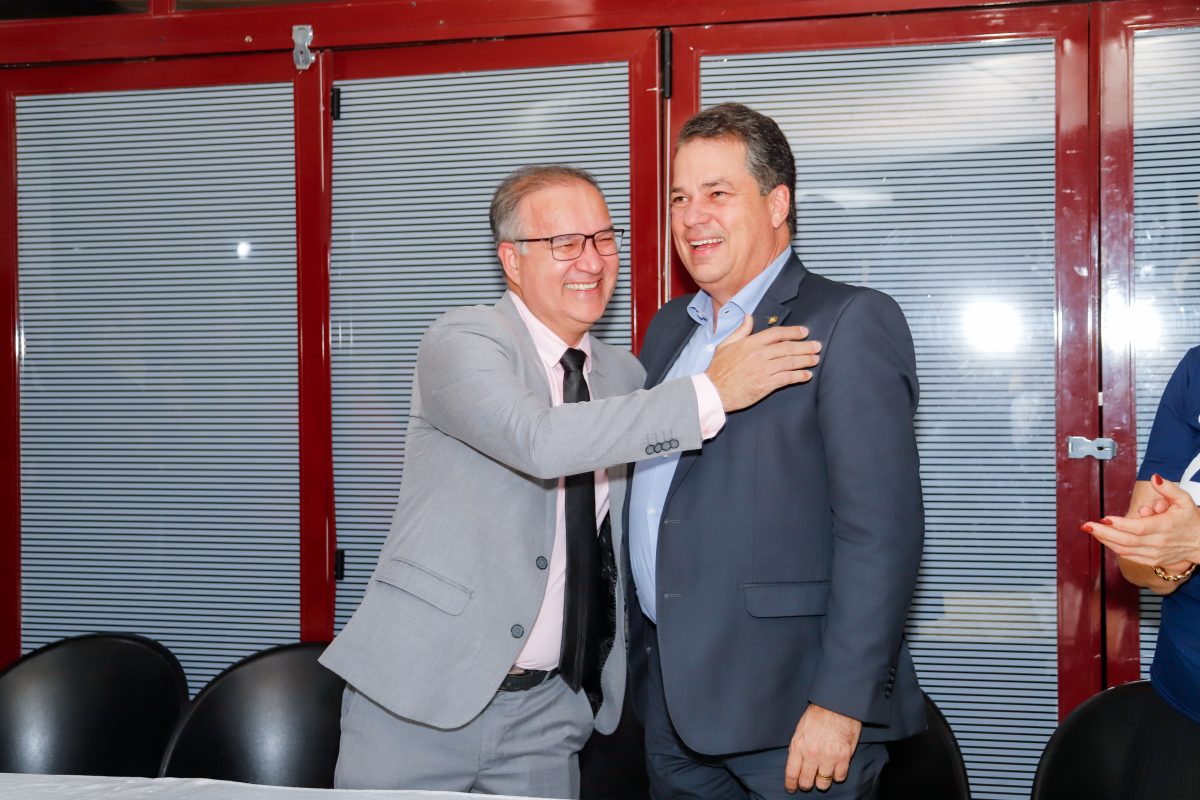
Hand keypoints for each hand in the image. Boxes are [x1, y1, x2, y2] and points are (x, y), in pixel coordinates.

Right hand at [706, 317, 819, 411]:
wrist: (713, 391)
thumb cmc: (718, 369)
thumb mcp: (726, 345)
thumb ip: (740, 330)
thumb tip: (749, 317)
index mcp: (750, 343)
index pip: (777, 333)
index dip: (793, 332)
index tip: (804, 332)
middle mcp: (759, 354)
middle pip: (788, 347)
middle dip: (805, 346)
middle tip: (817, 346)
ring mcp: (763, 369)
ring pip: (790, 362)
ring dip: (805, 360)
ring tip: (815, 359)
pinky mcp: (765, 384)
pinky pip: (787, 378)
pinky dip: (799, 376)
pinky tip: (806, 375)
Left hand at [785, 703, 861, 793]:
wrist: (837, 705)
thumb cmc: (817, 715)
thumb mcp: (800, 730)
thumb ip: (797, 748)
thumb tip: (795, 764)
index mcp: (799, 746)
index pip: (791, 773)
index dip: (790, 784)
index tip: (791, 788)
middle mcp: (812, 754)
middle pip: (806, 782)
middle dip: (806, 785)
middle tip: (807, 783)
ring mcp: (829, 757)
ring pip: (823, 783)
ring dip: (822, 781)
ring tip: (822, 775)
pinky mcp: (844, 756)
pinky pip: (840, 777)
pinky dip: (837, 776)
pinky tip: (835, 769)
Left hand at [1083, 475, 1199, 571]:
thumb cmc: (1191, 520)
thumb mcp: (1185, 500)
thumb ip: (1169, 489)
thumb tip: (1155, 477)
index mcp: (1165, 527)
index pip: (1138, 528)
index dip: (1120, 524)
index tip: (1105, 518)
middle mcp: (1158, 543)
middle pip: (1126, 540)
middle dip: (1104, 533)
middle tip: (1086, 525)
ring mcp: (1154, 554)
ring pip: (1124, 550)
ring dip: (1105, 540)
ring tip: (1091, 530)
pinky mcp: (1151, 560)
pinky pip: (1128, 555)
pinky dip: (1114, 548)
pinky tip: (1104, 538)